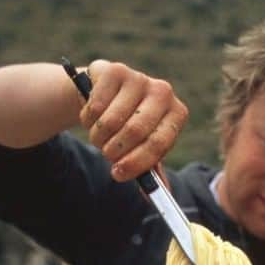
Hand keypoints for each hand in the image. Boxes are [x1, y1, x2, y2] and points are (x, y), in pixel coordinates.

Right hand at [81, 61, 187, 180]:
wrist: (103, 95)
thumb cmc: (127, 126)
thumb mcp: (142, 147)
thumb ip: (150, 171)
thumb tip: (158, 194)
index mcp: (176, 114)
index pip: (159, 143)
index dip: (136, 162)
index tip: (118, 174)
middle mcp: (163, 92)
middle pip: (135, 131)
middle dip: (115, 151)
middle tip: (107, 156)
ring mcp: (139, 78)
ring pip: (112, 120)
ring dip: (98, 137)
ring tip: (99, 137)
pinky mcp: (115, 70)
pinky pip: (95, 106)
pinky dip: (88, 120)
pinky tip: (92, 117)